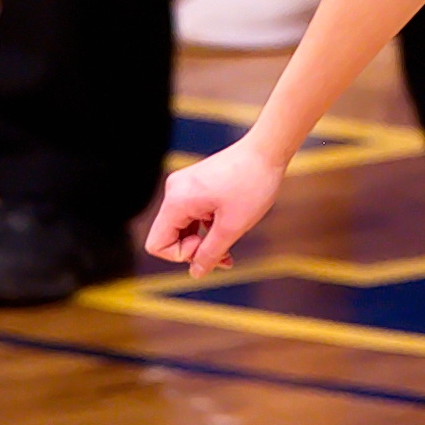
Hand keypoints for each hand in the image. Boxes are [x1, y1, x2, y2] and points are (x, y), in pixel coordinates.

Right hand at [145, 136, 286, 272]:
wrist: (267, 151)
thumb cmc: (252, 184)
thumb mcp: (232, 227)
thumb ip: (210, 253)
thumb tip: (196, 273)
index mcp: (177, 201)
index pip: (157, 244)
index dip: (181, 255)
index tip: (208, 246)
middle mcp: (175, 191)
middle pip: (169, 236)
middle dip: (195, 250)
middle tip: (225, 253)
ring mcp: (184, 186)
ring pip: (183, 227)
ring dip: (204, 241)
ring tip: (230, 245)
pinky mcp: (196, 184)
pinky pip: (192, 215)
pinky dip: (207, 227)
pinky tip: (230, 227)